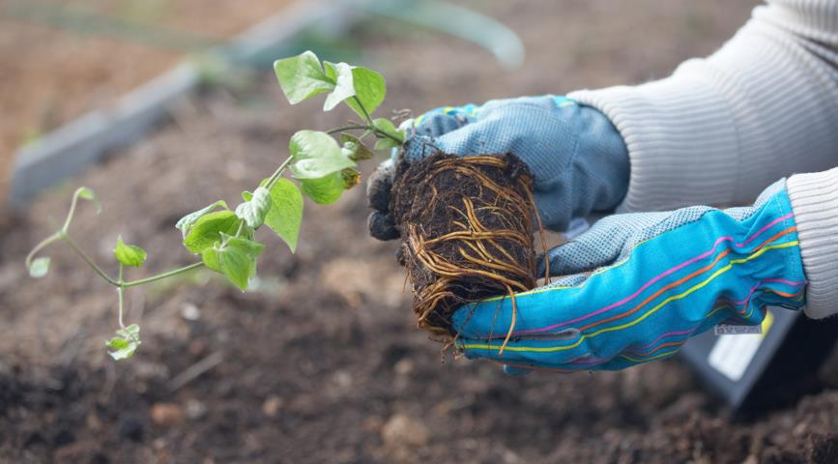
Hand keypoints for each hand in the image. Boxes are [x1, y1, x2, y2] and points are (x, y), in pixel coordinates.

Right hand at [366, 95, 629, 239]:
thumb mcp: (503, 128)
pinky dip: (426, 252)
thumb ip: (463, 143)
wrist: (581, 164)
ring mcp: (457, 199)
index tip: (386, 188)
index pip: (404, 154)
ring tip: (395, 242)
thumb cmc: (542, 133)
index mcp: (445, 136)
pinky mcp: (472, 226)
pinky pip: (442, 241)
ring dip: (401, 232)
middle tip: (383, 220)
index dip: (390, 172)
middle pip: (402, 188)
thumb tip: (417, 156)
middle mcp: (443, 168)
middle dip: (388, 204)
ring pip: (416, 218)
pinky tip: (413, 262)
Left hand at [451, 179, 806, 372]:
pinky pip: (582, 360)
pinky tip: (523, 357)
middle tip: (456, 336)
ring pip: (559, 360)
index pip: (539, 315)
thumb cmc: (683, 237)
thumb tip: (533, 272)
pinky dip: (547, 359)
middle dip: (496, 342)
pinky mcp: (635, 351)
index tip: (461, 315)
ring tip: (479, 348)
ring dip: (517, 355)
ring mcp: (627, 348)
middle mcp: (616, 334)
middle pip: (542, 346)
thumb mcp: (620, 236)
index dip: (497, 317)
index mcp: (611, 300)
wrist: (738, 265)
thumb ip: (574, 259)